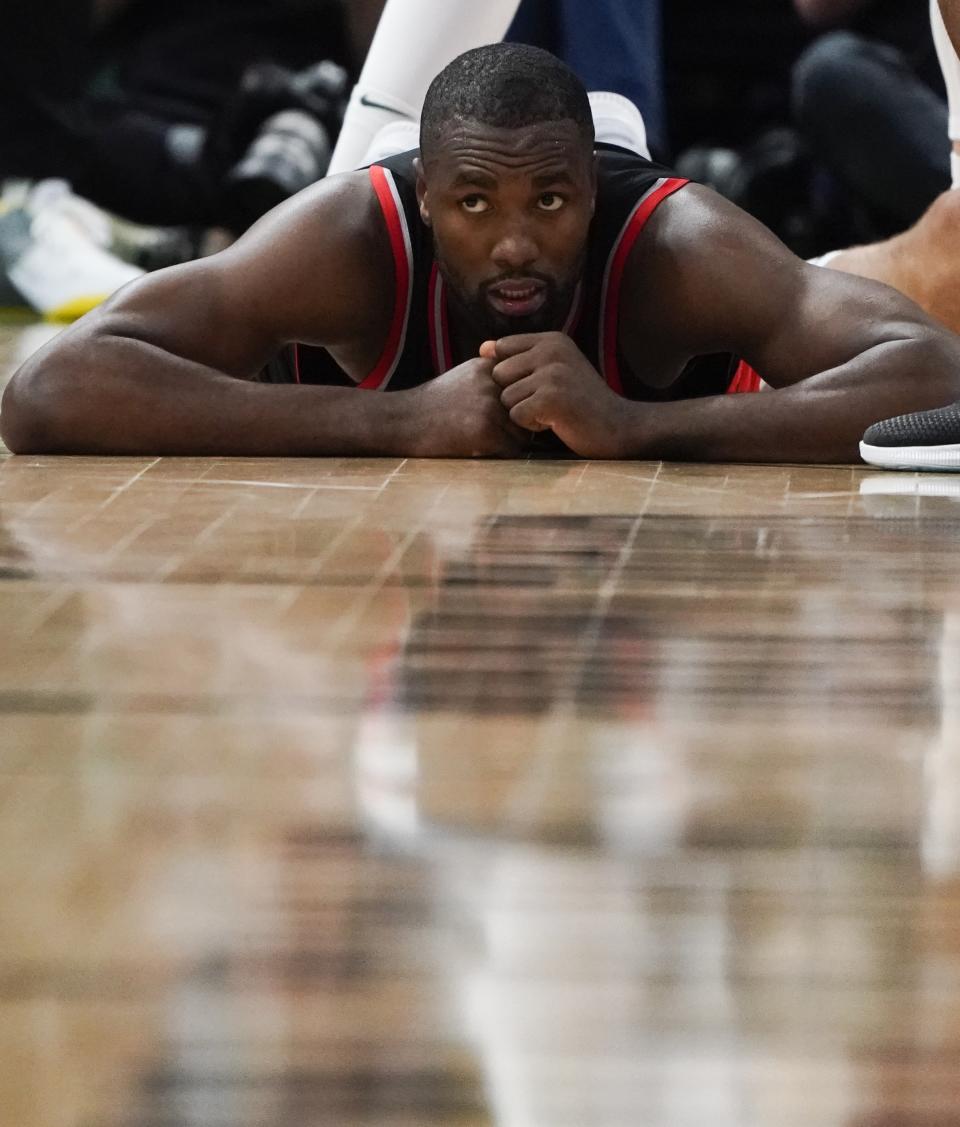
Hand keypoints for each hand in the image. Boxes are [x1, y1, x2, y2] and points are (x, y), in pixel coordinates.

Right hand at [401, 357, 529, 457]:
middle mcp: (494, 382)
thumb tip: (528, 390)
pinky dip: (500, 454)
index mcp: (489, 367)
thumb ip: (493, 379)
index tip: (501, 415)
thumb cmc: (434, 405)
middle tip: (491, 432)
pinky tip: (477, 449)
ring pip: (522, 432)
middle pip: (527, 411)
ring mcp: (490, 405)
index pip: (524, 389)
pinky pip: (512, 449)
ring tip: (483, 441)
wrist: (402, 421)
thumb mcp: (464, 377)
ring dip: (509, 441)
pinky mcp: (485, 430)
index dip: (517, 406)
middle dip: (516, 425)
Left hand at [481, 333, 627, 457]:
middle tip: (546, 402)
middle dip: (516, 395)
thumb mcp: (554, 370)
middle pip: (498, 375)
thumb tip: (482, 349)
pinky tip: (555, 422)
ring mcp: (552, 373)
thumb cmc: (582, 402)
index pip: (502, 349)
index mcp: (552, 339)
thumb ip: (520, 358)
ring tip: (553, 412)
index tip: (538, 385)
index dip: (511, 375)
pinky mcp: (551, 398)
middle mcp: (552, 350)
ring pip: (506, 398)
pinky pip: (516, 415)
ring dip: (525, 412)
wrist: (619, 427)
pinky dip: (532, 426)